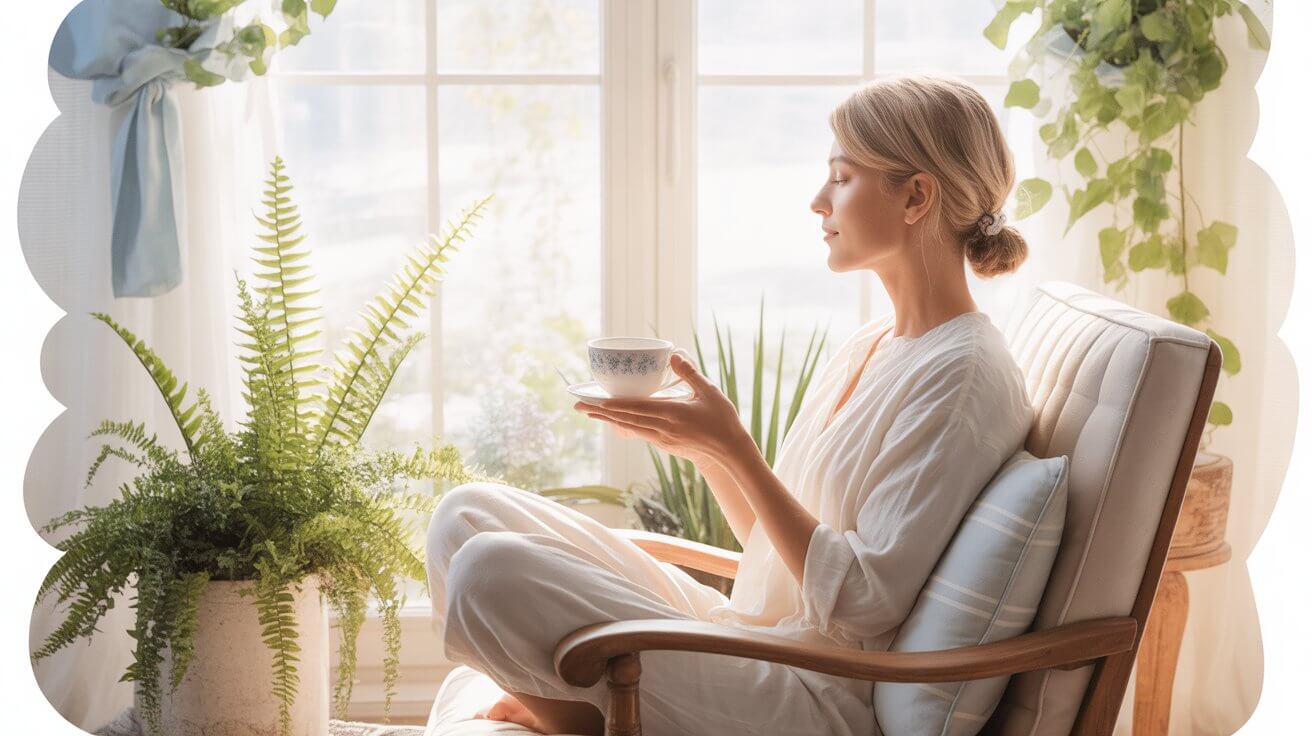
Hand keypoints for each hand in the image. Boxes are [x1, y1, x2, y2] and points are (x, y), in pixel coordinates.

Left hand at [574, 353, 748, 465]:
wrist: (729, 451)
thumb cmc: (722, 419)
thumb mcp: (708, 391)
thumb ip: (689, 373)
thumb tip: (673, 354)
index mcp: (671, 413)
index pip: (634, 407)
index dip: (611, 404)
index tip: (592, 399)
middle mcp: (662, 428)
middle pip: (624, 418)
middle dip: (600, 412)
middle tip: (577, 406)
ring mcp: (662, 439)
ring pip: (628, 427)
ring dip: (608, 420)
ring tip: (590, 413)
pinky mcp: (664, 445)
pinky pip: (638, 433)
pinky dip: (623, 426)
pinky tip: (615, 423)